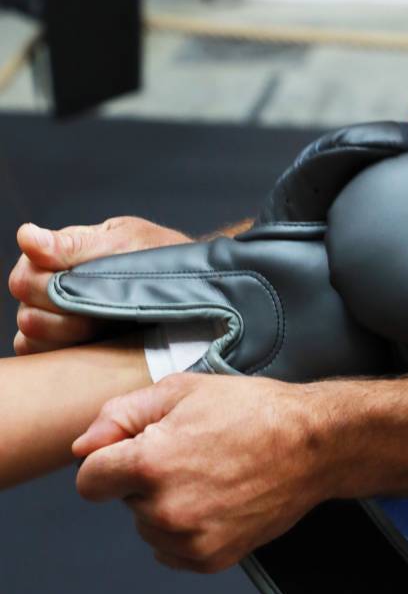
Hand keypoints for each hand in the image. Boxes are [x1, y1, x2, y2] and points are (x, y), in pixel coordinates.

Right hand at [8, 217, 189, 353]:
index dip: (52, 285)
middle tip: (101, 307)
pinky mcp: (68, 346)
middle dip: (63, 309)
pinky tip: (96, 344)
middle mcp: (50, 286)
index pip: (27, 276)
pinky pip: (42, 356)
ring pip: (31, 334)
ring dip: (68, 332)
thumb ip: (76, 245)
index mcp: (58, 254)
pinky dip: (63, 354)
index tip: (88, 285)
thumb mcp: (127, 242)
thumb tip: (27, 237)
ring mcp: (56, 318)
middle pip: (27, 306)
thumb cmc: (161, 256)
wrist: (195, 286)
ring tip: (105, 324)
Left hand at [72, 374, 333, 572]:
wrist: (313, 445)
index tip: (136, 451)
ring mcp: (190, 538)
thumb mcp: (185, 390)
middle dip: (144, 478)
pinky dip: (184, 529)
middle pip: (123, 502)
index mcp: (152, 462)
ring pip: (148, 526)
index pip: (90, 480)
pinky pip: (171, 550)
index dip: (111, 459)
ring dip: (165, 505)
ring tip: (209, 474)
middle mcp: (166, 508)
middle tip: (191, 453)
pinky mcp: (211, 558)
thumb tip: (84, 446)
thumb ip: (122, 414)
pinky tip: (215, 499)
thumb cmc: (256, 412)